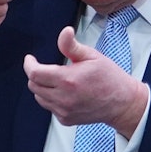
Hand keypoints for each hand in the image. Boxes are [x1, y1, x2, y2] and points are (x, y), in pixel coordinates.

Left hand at [23, 26, 148, 137]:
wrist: (122, 103)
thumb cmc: (109, 77)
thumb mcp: (92, 56)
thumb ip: (72, 46)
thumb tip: (65, 31)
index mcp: (68, 80)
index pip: (35, 74)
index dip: (29, 65)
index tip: (30, 59)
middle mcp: (64, 98)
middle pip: (33, 86)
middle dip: (35, 74)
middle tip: (45, 67)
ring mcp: (64, 111)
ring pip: (39, 97)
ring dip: (42, 87)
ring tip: (58, 80)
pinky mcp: (66, 119)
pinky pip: (49, 107)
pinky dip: (51, 98)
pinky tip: (66, 92)